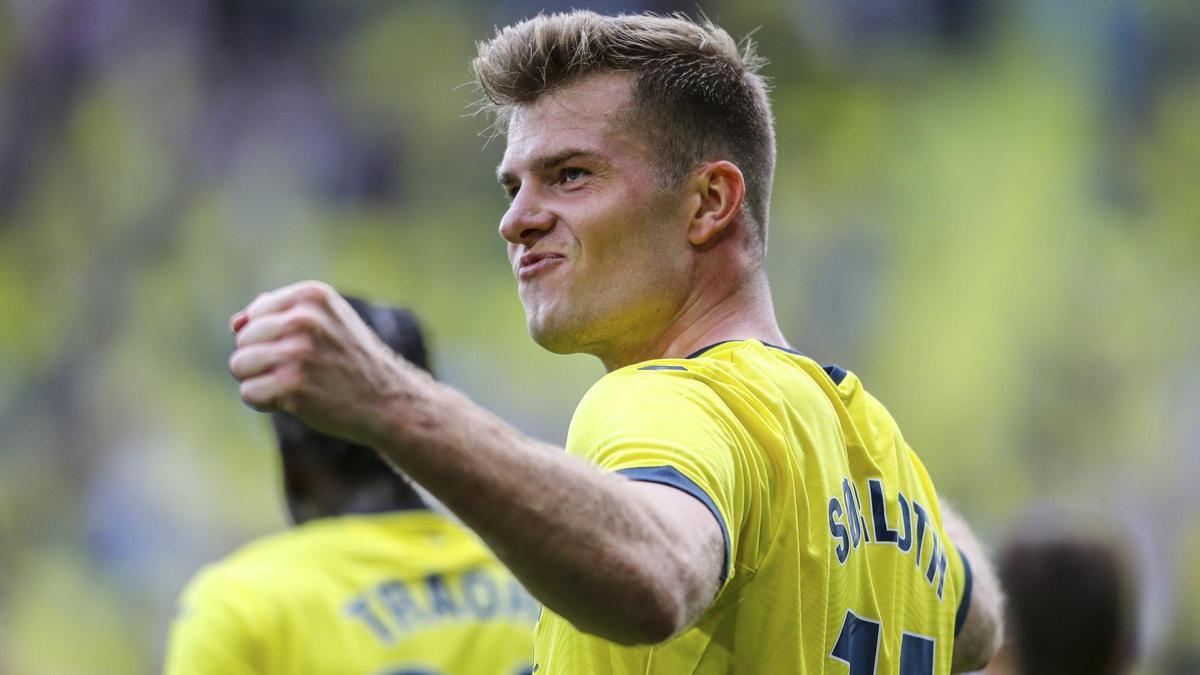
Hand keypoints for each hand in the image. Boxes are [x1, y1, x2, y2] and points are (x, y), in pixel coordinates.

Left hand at [228, 280, 408, 445]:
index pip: (255, 315)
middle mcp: (303, 319)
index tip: (306, 350)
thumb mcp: (326, 321)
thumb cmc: (350, 360)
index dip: (271, 339)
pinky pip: (248, 393)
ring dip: (261, 381)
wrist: (387, 400)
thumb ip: (280, 314)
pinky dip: (265, 402)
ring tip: (296, 384)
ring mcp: (298, 353)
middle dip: (263, 360)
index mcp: (311, 295)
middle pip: (243, 340)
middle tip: (302, 371)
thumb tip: (234, 323)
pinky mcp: (292, 386)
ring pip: (239, 365)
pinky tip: (294, 401)